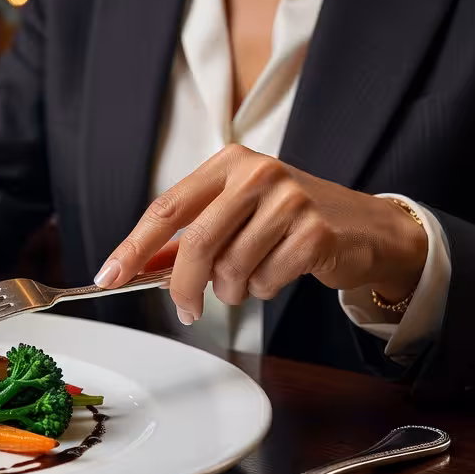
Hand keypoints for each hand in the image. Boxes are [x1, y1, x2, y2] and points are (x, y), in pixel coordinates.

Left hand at [94, 144, 427, 324]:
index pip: (167, 208)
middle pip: (197, 242)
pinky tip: (278, 274)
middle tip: (186, 309)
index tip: (110, 275)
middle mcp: (257, 173)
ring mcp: (289, 200)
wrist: (364, 227)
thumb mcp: (235, 215)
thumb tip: (136, 265)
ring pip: (232, 267)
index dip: (135, 246)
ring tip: (249, 280)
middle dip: (183, 286)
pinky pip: (266, 280)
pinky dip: (264, 289)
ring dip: (232, 290)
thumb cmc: (289, 221)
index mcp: (229, 164)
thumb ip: (188, 237)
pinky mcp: (315, 231)